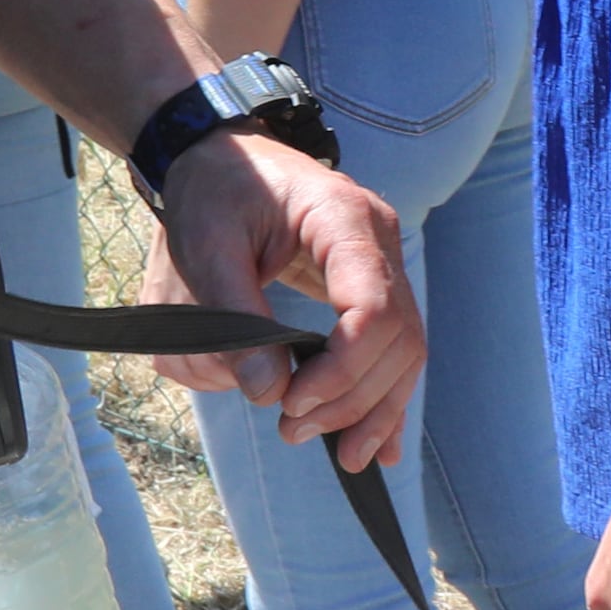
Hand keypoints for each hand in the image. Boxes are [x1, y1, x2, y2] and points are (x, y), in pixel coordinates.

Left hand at [142, 134, 420, 464]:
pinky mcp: (371, 288)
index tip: (292, 403)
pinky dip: (384, 398)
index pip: (373, 308)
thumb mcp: (206, 247)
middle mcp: (378, 241)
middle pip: (398, 339)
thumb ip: (233, 319)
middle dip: (354, 397)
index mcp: (344, 218)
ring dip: (374, 409)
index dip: (343, 369)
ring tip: (337, 453)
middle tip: (293, 430)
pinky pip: (393, 350)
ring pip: (405, 352)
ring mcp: (382, 264)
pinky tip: (380, 447)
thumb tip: (269, 392)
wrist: (218, 156)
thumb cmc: (211, 192)